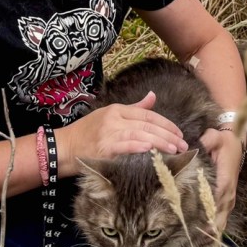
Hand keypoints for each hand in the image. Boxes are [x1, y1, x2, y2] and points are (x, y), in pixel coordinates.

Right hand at [55, 91, 186, 176]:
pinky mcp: (103, 148)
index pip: (148, 115)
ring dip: (160, 142)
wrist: (63, 148)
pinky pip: (125, 145)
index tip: (179, 133)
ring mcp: (109, 132)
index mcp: (118, 110)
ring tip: (174, 150)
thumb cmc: (87, 134)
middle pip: (147, 124)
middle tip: (183, 145)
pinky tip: (151, 149)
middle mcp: (114, 118)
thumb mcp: (110, 116)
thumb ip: (134, 108)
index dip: (166, 124)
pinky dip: (139, 146)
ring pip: (140, 134)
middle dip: (168, 135)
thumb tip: (153, 96)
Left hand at [199, 127, 242, 235]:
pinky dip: (219, 224)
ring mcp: (230, 193)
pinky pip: (224, 212)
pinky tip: (212, 236)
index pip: (221, 194)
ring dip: (217, 227)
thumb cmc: (224, 140)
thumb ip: (207, 142)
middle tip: (204, 239)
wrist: (236, 142)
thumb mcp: (215, 137)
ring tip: (207, 243)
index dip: (214, 209)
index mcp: (226, 175)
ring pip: (225, 213)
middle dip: (215, 224)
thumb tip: (196, 147)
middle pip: (223, 209)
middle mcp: (229, 187)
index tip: (207, 222)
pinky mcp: (228, 195)